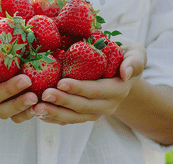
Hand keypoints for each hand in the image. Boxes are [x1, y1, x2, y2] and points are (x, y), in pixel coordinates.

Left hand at [31, 37, 146, 124]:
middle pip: (83, 106)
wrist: (121, 69)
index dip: (79, 88)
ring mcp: (95, 112)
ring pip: (74, 117)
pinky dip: (54, 118)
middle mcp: (107, 105)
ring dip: (55, 114)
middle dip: (62, 102)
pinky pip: (68, 120)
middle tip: (44, 95)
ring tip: (36, 109)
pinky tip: (38, 113)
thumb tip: (126, 73)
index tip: (61, 82)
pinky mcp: (84, 114)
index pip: (96, 90)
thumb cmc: (125, 54)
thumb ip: (134, 61)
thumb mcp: (135, 53)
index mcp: (118, 89)